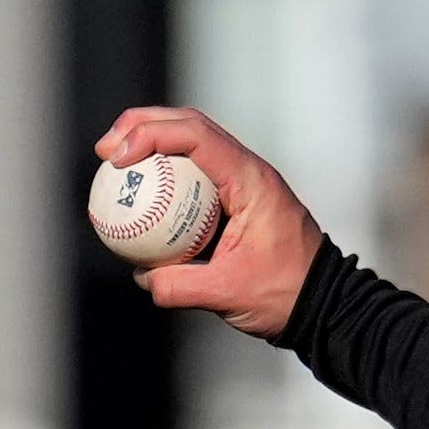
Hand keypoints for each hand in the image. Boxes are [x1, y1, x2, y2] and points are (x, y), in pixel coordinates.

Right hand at [91, 106, 320, 341]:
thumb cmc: (285, 295)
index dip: (150, 135)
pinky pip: (197, 176)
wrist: (322, 304)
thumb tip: (142, 277)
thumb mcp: (229, 294)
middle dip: (142, 126)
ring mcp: (244, 181)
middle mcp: (248, 170)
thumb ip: (180, 286)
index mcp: (251, 180)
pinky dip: (167, 176)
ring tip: (116, 161)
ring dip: (154, 144)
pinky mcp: (238, 199)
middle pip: (189, 124)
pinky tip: (142, 197)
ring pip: (193, 144)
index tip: (118, 158)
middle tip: (106, 149)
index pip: (196, 135)